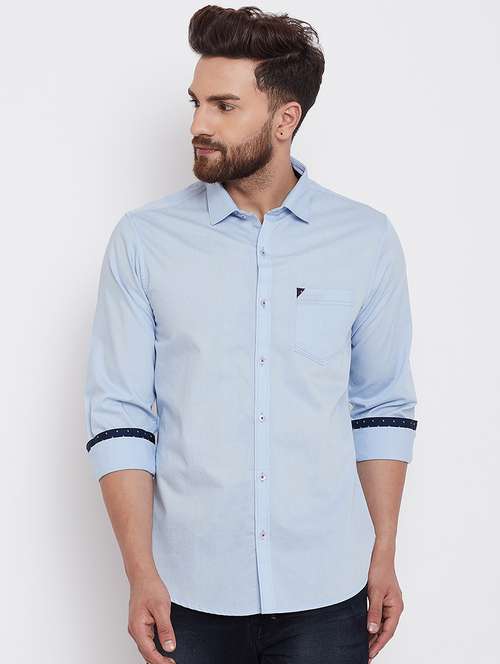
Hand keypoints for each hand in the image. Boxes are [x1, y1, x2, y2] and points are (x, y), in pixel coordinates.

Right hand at [127, 571, 176, 663]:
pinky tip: (161, 649)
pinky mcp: (140, 623)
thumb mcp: (162, 608)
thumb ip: (166, 629)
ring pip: (146, 647)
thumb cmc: (150, 588)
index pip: (149, 652)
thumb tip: (169, 646)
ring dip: (156, 655)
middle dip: (158, 661)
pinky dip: (154, 647)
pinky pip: (147, 640)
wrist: (143, 576)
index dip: (160, 661)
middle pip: (146, 652)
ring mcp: (137, 627)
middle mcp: (135, 629)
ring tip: (168, 660)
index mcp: (138, 628)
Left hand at [366, 540, 403, 660]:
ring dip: (374, 634)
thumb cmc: (380, 570)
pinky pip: (379, 616)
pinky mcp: (383, 599)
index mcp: (396, 607)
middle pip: (386, 630)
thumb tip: (372, 630)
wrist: (380, 555)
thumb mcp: (375, 592)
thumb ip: (374, 612)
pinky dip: (373, 624)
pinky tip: (365, 629)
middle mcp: (395, 607)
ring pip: (382, 624)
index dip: (379, 644)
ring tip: (364, 646)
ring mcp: (389, 603)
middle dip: (376, 642)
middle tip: (366, 655)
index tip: (370, 654)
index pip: (388, 631)